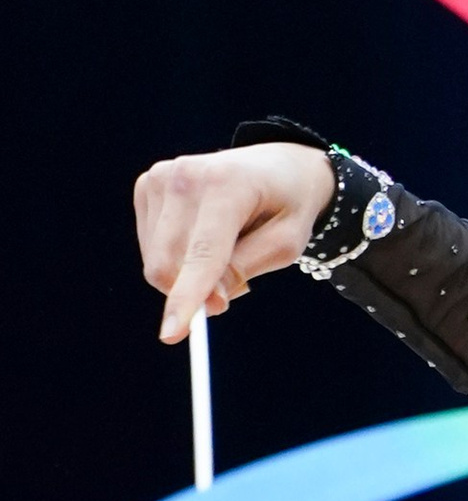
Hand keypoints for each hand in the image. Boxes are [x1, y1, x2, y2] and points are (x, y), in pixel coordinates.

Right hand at [135, 141, 333, 341]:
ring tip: (226, 246)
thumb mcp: (286, 244)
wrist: (278, 165)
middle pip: (169, 262)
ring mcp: (161, 177)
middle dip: (194, 292)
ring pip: (157, 260)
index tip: (172, 335)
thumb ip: (246, 270)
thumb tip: (207, 302)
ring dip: (189, 273)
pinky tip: (204, 235)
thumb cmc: (288, 206)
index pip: (202, 252)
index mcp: (227, 183)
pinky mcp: (147, 185)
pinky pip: (152, 247)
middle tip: (228, 294)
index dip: (187, 297)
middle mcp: (185, 175)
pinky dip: (178, 257)